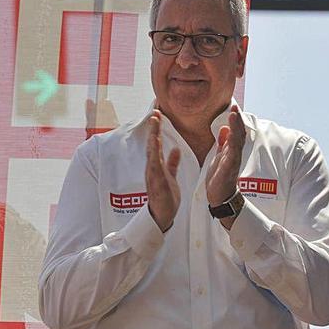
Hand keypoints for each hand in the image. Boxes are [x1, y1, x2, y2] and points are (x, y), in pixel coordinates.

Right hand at [146, 110, 180, 231]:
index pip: (156, 144)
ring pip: (152, 152)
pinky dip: (155, 154)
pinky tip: (156, 144)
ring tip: (154, 123)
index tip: (158, 115)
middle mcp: (152, 168)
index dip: (156, 130)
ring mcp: (153, 174)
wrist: (162, 216)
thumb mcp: (170, 176)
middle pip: (152, 144)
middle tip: (154, 112)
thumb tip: (176, 149)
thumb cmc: (165, 197)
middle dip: (153, 128)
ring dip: (153, 136)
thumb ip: (172, 163)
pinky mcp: (156, 182)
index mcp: (156, 166)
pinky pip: (155, 165)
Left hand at [206, 105, 245, 205]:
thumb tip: (225, 128)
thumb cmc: (220, 177)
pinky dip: (232, 144)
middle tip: (235, 108)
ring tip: (234, 116)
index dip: (235, 120)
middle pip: (239, 134)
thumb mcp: (220, 156)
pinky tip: (231, 136)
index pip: (236, 132)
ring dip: (236, 128)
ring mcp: (233, 161)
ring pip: (237, 142)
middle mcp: (235, 154)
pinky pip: (232, 155)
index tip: (233, 107)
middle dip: (238, 121)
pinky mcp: (229, 169)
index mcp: (231, 150)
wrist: (220, 196)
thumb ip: (223, 143)